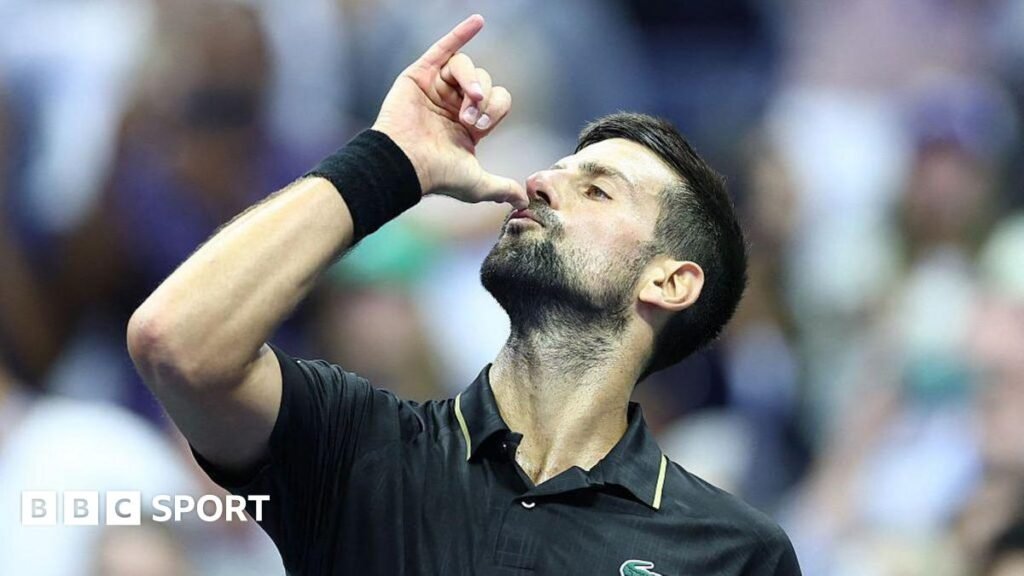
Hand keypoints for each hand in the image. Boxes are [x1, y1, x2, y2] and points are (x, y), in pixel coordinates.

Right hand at [371, 14, 527, 208]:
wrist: (406, 164)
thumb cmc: (437, 175)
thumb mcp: (477, 184)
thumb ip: (501, 188)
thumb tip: (523, 201)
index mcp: (468, 125)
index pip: (497, 101)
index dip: (494, 110)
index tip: (480, 129)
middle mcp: (453, 103)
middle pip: (484, 82)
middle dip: (483, 100)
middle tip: (470, 119)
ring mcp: (435, 88)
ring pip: (466, 67)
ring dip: (471, 81)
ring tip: (467, 99)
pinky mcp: (419, 76)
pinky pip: (443, 48)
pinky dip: (460, 33)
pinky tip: (479, 21)